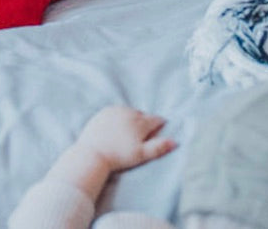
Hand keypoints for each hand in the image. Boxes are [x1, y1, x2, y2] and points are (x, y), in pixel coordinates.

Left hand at [50, 105, 176, 203]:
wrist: (91, 154)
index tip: (154, 135)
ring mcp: (116, 110)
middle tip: (139, 137)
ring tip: (127, 134)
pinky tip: (115, 129)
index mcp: (141, 121)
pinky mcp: (103, 112)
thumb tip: (175, 141)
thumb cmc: (118, 157)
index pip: (156, 120)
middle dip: (144, 123)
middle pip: (143, 115)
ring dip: (131, 120)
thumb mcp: (141, 155)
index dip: (158, 127)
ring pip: (129, 113)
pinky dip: (118, 118)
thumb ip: (159, 147)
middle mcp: (130, 112)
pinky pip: (116, 112)